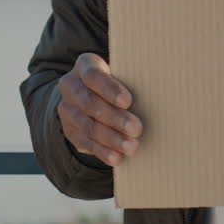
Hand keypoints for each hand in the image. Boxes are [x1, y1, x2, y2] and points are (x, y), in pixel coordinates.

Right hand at [57, 52, 142, 166]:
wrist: (90, 95)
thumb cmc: (118, 82)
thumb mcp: (121, 74)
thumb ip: (130, 81)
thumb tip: (156, 97)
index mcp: (85, 65)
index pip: (93, 76)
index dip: (110, 89)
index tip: (128, 101)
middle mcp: (71, 85)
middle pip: (90, 103)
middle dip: (115, 118)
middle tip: (137, 129)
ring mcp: (67, 109)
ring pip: (88, 126)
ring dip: (112, 138)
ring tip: (131, 146)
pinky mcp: (70, 130)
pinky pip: (86, 143)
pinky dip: (103, 152)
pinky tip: (117, 158)